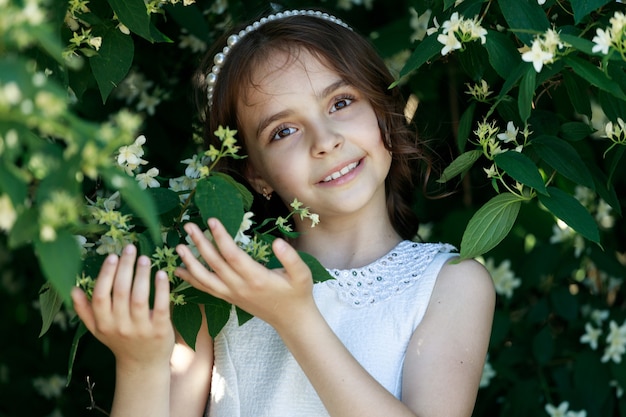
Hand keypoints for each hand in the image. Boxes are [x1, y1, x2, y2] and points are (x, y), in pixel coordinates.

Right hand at [71, 244, 174, 367]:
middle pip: (120, 292)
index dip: (106, 275)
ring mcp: (140, 329)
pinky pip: (160, 306)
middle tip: (130, 249)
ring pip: (139, 298)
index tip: (112, 256)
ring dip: (141, 275)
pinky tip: (162, 274)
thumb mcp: (98, 330)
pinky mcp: (160, 330)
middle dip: (125, 268)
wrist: (143, 365)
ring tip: (144, 258)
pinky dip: (161, 289)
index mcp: (103, 324)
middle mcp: (119, 326)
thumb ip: (85, 311)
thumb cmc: (120, 341)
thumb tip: (72, 289)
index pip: (100, 296)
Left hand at [175, 218, 316, 329]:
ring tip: (179, 246)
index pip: (232, 255)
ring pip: (205, 278)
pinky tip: (180, 270)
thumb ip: (291, 258)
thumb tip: (278, 242)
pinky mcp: (229, 298)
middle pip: (214, 263)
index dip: (220, 237)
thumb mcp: (302, 274)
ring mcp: (232, 294)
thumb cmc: (297, 293)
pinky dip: (191, 280)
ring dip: (190, 262)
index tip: (211, 220)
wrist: (290, 319)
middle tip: (188, 226)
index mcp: (256, 278)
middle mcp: (240, 287)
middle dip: (200, 244)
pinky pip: (206, 289)